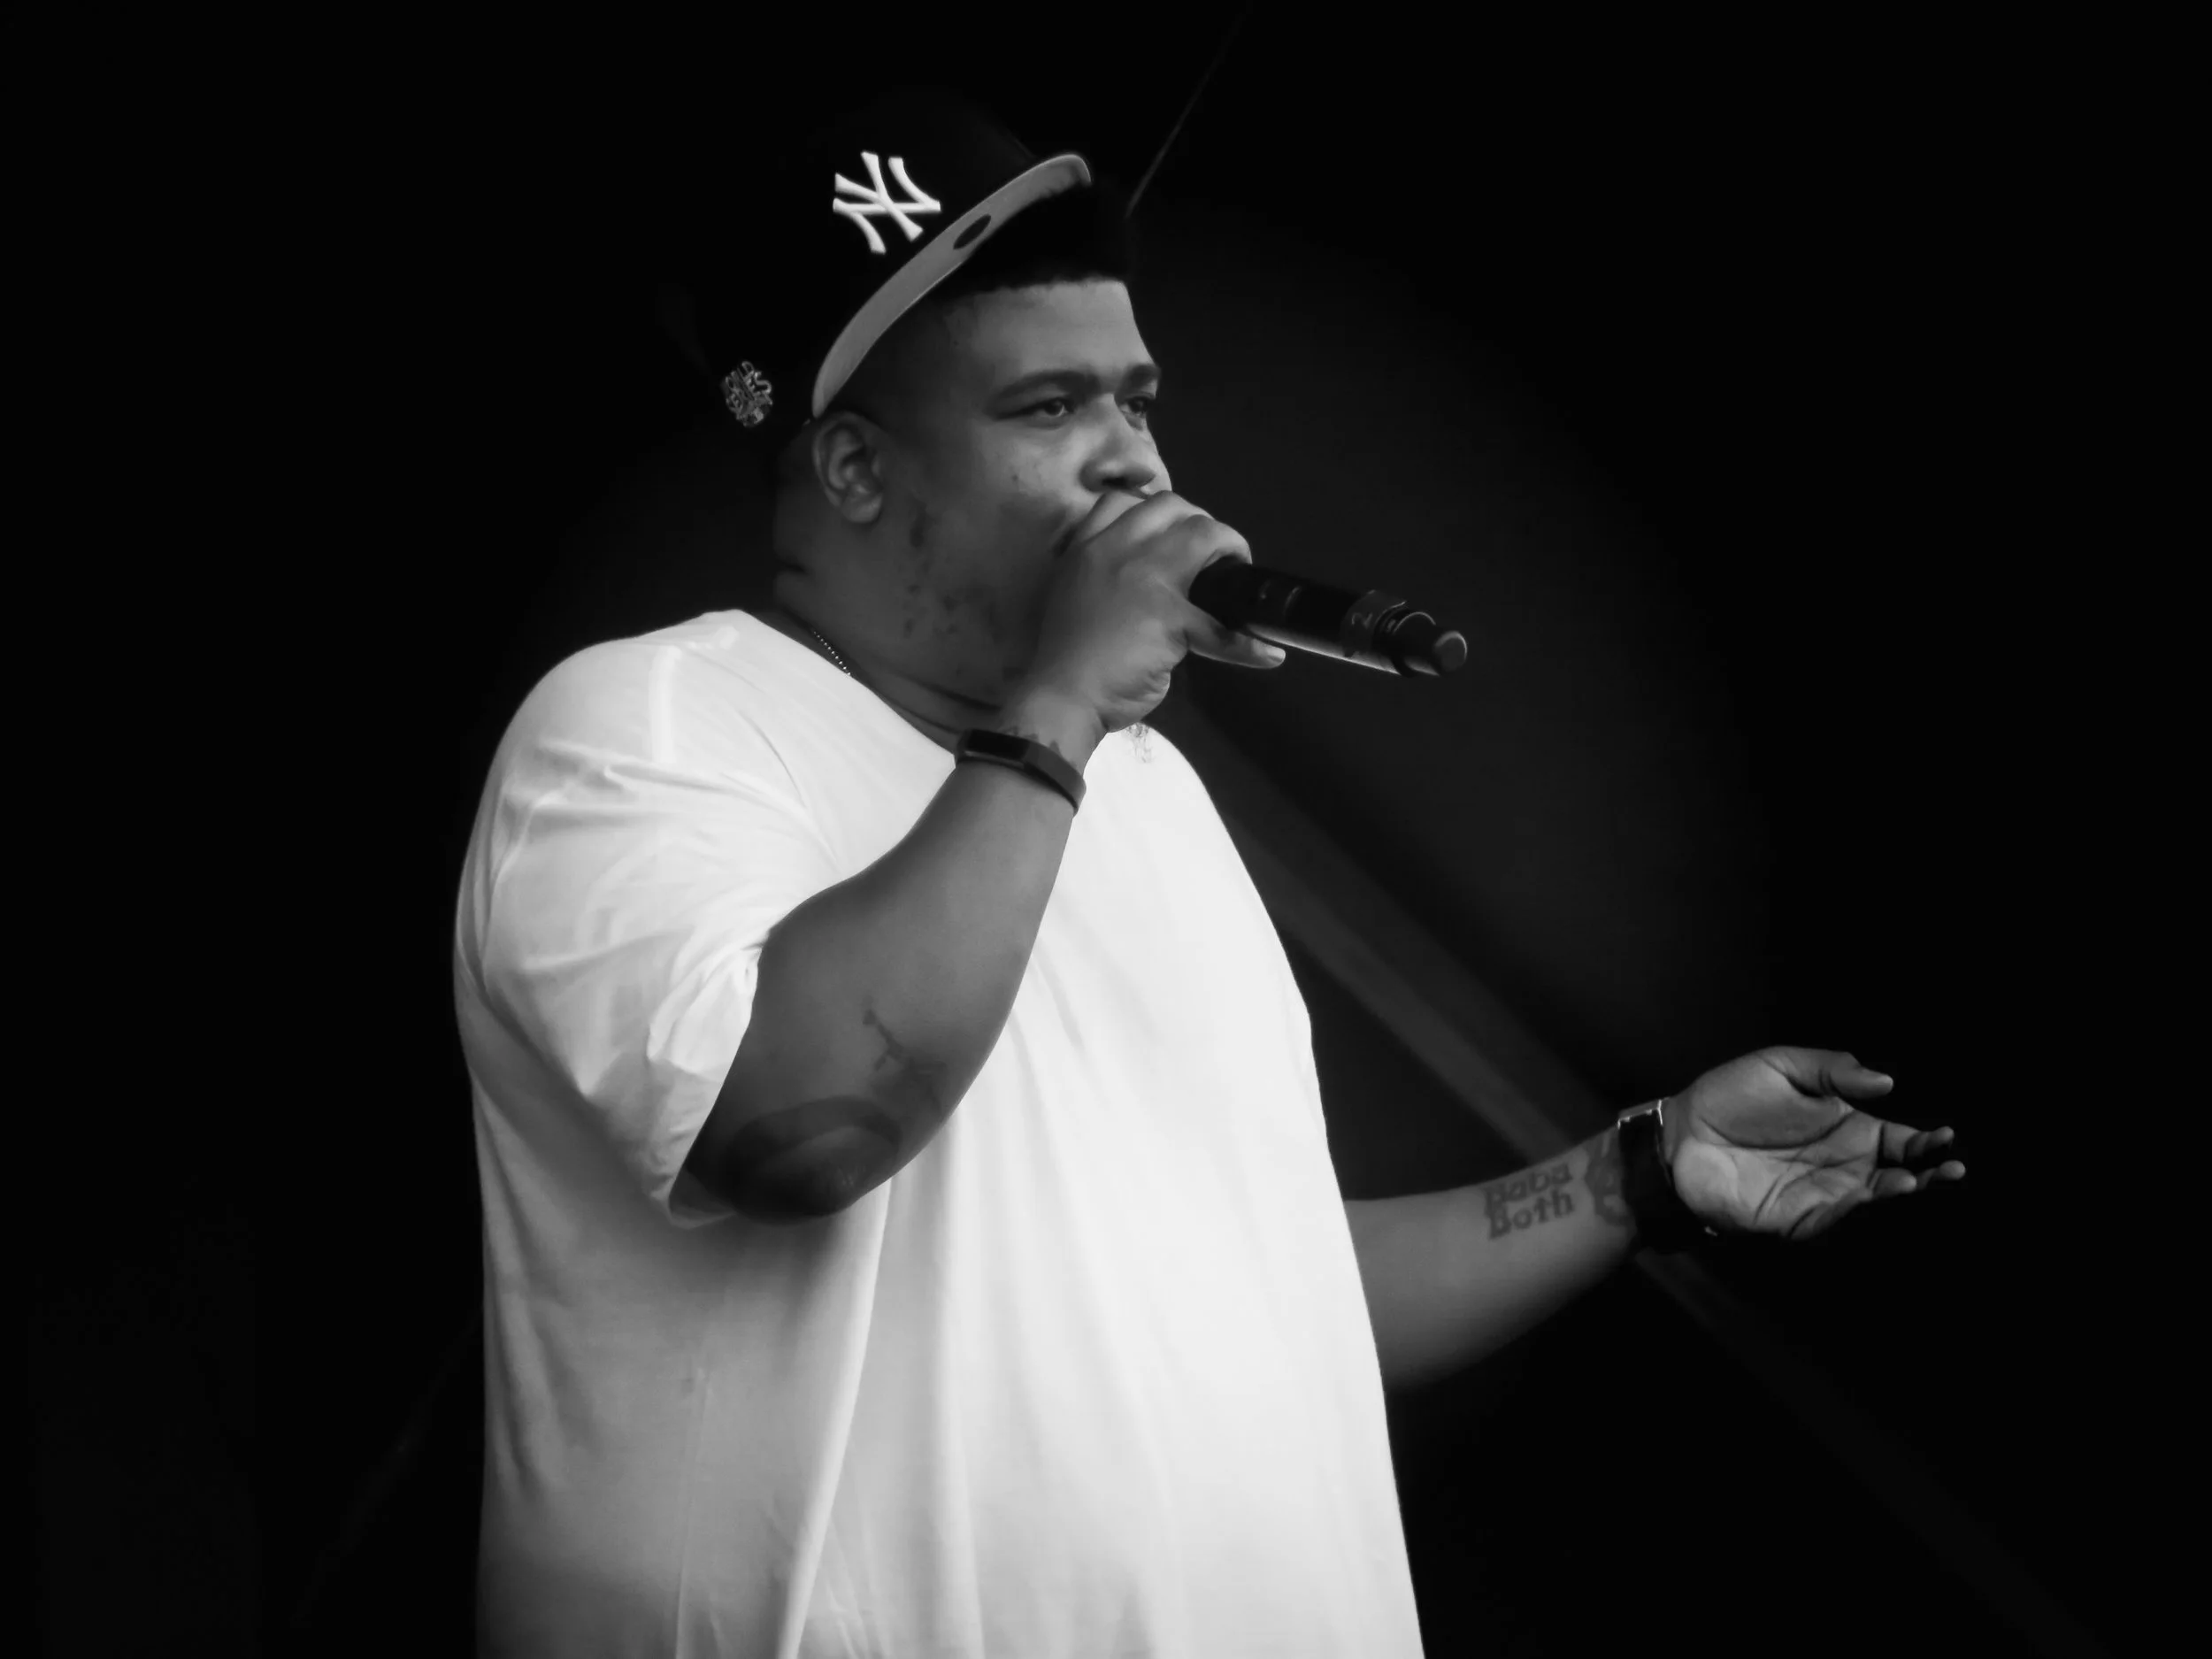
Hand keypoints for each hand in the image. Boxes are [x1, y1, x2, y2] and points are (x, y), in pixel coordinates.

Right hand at [1014, 489, 1285, 736]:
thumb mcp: (1071, 596)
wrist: (1061, 697)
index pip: (1121, 500)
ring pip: (1203, 535)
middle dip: (1201, 525)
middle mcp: (1115, 550)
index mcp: (1088, 549)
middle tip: (1213, 557)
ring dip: (1231, 551)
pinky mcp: (1169, 617)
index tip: (1172, 535)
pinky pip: (1222, 627)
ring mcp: (1145, 579)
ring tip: (1238, 581)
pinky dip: (1249, 644)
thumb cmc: (1065, 657)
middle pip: (1171, 506)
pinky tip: (1267, 654)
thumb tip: (1143, 581)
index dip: (1155, 512)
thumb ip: (1100, 576)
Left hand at [1665, 1048, 1964, 1239]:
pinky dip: (1857, 1207)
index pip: (1901, 1138)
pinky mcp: (1799, 1217)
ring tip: (1916, 1179)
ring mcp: (1824, 1192)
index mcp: (1846, 1126)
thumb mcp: (1782, 1067)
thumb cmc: (1729, 1097)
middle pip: (1900, 1172)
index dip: (1928, 1140)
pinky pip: (1836, 1215)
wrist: (1679, 1136)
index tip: (1948, 1135)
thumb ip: (1832, 1071)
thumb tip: (1886, 1082)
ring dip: (1901, 1191)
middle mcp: (1844, 1163)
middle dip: (1931, 1172)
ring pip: (1875, 1198)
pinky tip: (1871, 1192)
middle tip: (1952, 1166)